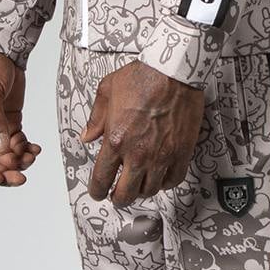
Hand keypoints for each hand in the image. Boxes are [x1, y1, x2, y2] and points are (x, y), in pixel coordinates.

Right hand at [0, 46, 42, 185]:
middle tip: (21, 177)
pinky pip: (15, 142)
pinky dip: (25, 149)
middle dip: (4, 170)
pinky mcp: (9, 120)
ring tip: (31, 157)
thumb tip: (1, 150)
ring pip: (3, 153)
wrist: (3, 47)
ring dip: (17, 160)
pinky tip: (35, 148)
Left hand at [80, 60, 204, 204]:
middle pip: (125, 194)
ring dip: (141, 190)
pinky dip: (165, 183)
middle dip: (118, 198)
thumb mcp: (107, 91)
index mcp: (115, 140)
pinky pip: (173, 180)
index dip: (97, 190)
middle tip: (117, 195)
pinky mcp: (181, 152)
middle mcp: (138, 153)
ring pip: (150, 190)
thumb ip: (96, 118)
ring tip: (138, 185)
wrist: (173, 70)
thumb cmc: (142, 76)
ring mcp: (161, 155)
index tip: (98, 192)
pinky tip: (160, 177)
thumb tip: (88, 136)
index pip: (101, 178)